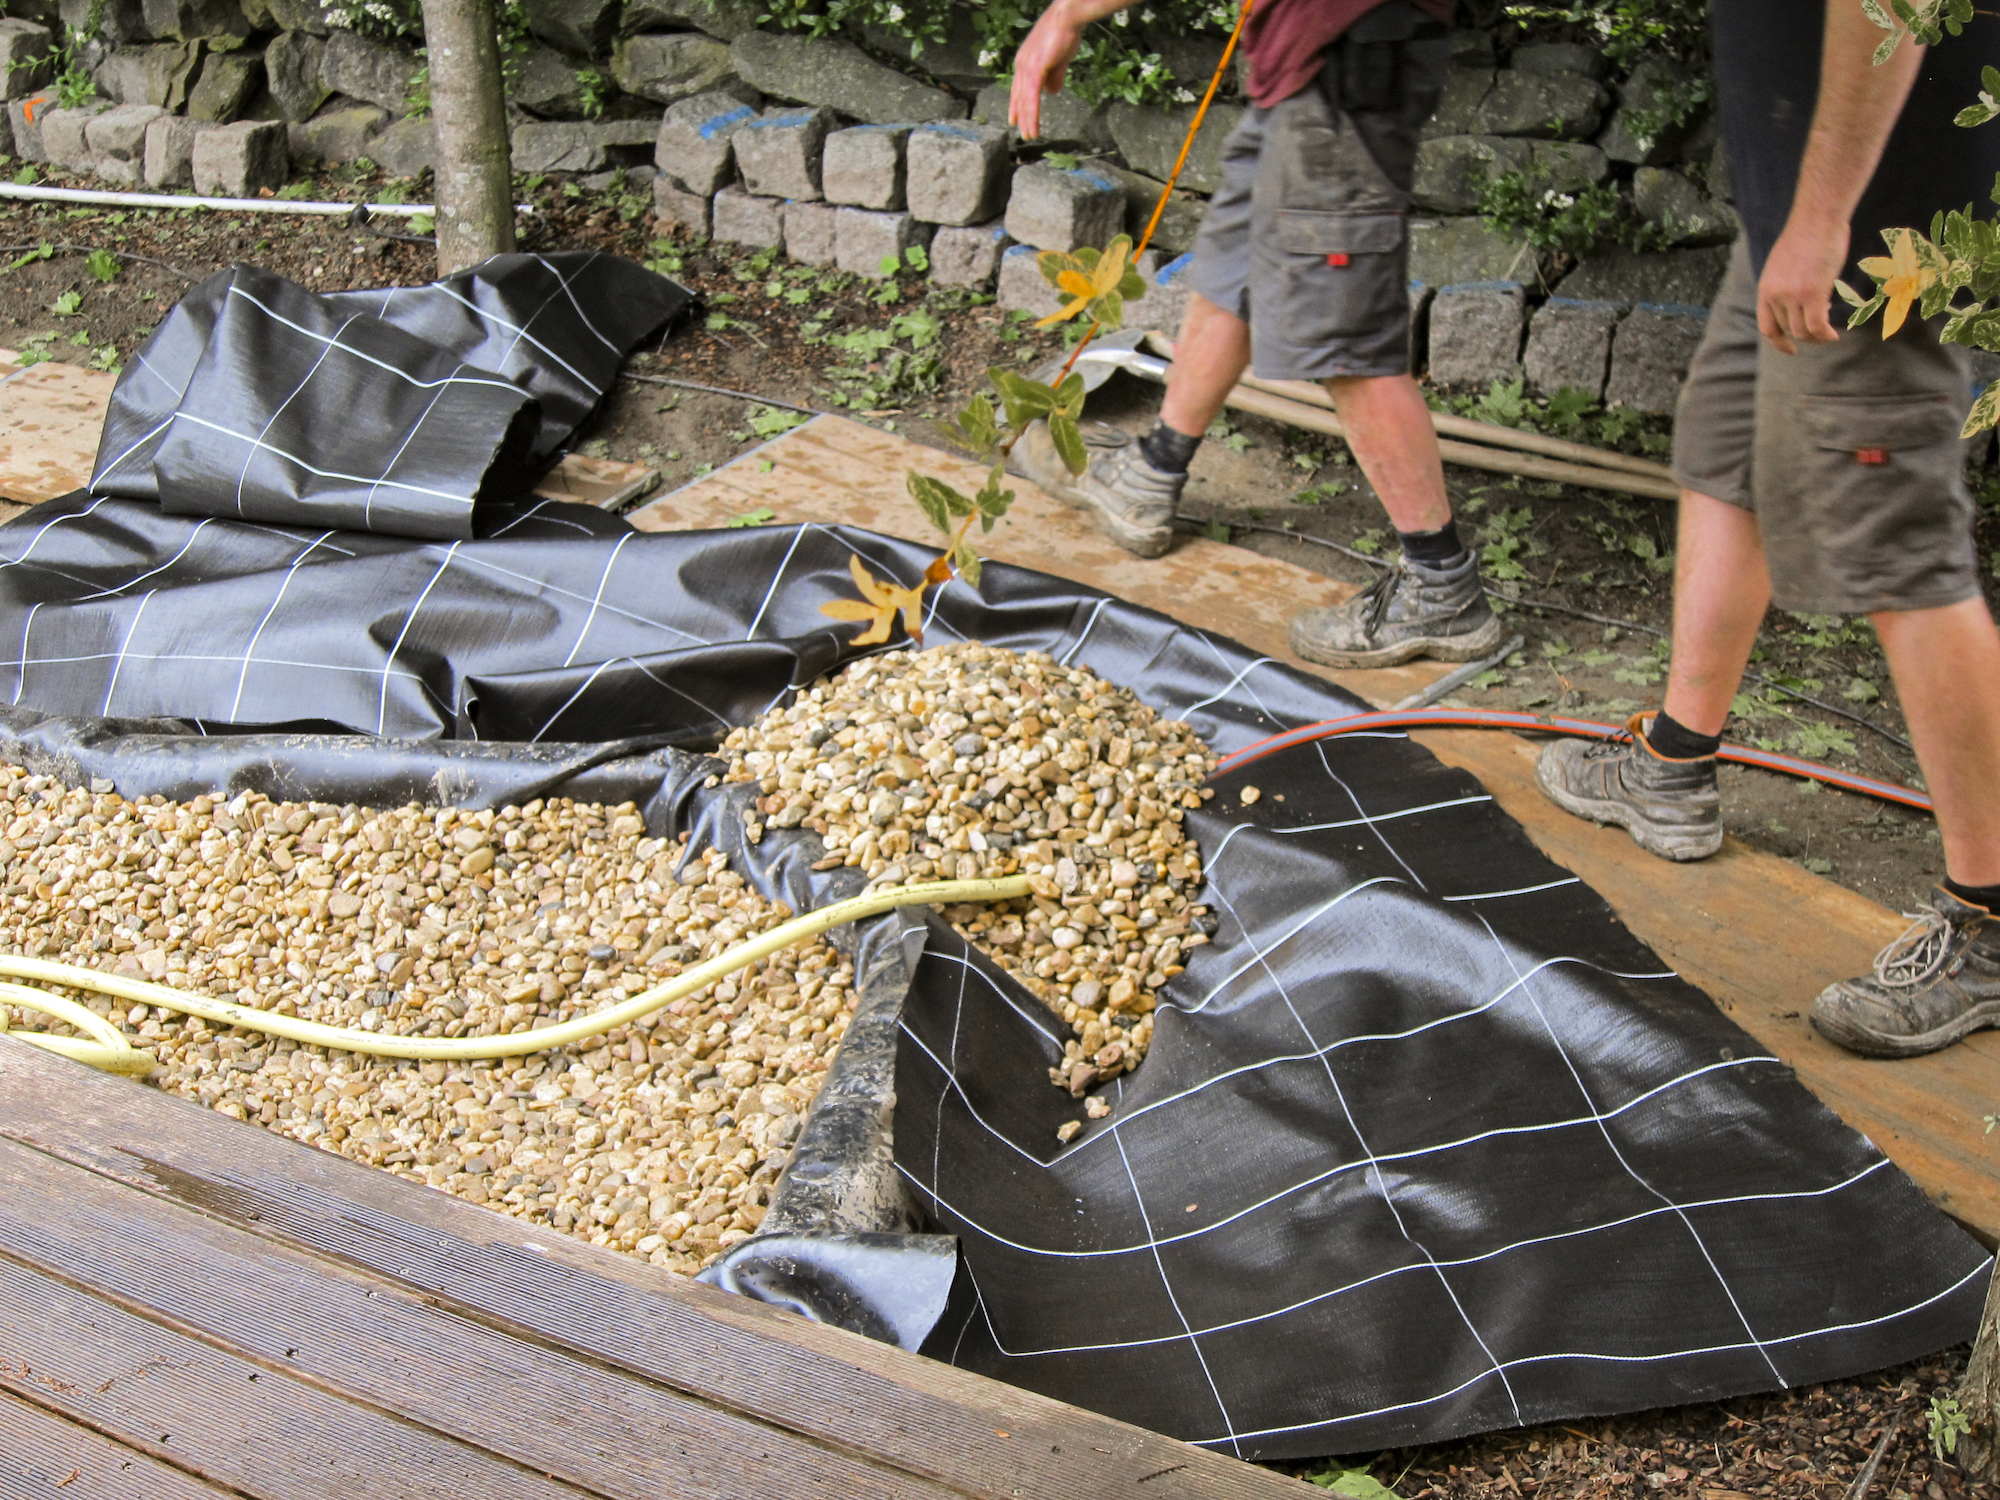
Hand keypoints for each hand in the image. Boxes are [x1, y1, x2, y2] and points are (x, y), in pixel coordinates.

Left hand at [1009, 4, 1084, 138]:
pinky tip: (1032, 125)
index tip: (1015, 119)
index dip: (1017, 104)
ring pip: (1024, 100)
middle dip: (1021, 116)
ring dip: (1027, 119)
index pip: (1019, 88)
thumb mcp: (1059, 60)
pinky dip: (1032, 113)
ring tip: (1029, 135)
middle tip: (1023, 133)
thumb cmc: (1065, 34)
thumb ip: (1054, 77)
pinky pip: (1032, 97)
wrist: (1067, 17)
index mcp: (1025, 61)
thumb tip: (1052, 93)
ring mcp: (1027, 67)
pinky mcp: (1035, 69)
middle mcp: (1022, 65)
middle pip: (1019, 96)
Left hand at [1757, 220, 1850, 354]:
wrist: (1817, 219)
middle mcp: (1775, 296)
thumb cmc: (1807, 235)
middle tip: (1821, 328)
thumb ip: (1788, 284)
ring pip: (1802, 331)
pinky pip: (1817, 326)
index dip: (1778, 342)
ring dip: (1816, 337)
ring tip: (1828, 334)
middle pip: (1787, 329)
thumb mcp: (1785, 264)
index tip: (1790, 348)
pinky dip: (1826, 335)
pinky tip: (1834, 335)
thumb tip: (1801, 300)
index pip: (1767, 326)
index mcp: (1766, 289)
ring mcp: (1792, 296)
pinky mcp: (1812, 294)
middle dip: (1804, 334)